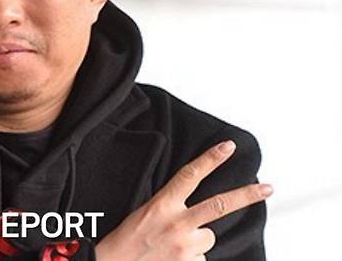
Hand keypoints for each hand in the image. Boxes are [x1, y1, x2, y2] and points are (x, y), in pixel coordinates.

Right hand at [95, 140, 272, 260]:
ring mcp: (185, 246)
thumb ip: (172, 210)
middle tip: (268, 188)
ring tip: (172, 247)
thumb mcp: (145, 214)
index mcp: (162, 204)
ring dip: (196, 242)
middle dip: (246, 195)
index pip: (190, 175)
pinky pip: (201, 259)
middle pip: (219, 204)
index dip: (211, 159)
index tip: (228, 147)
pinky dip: (190, 259)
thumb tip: (200, 219)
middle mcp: (177, 222)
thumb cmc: (127, 241)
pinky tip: (172, 259)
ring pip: (207, 238)